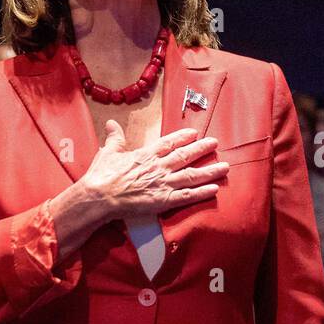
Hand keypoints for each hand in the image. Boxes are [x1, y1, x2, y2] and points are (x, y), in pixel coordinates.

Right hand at [79, 123, 228, 219]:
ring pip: (192, 175)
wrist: (99, 197)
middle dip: (202, 149)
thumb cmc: (101, 175)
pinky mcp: (164, 200)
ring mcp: (163, 183)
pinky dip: (201, 193)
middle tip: (215, 143)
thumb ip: (115, 138)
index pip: (169, 143)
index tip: (195, 133)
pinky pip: (187, 196)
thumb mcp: (108, 152)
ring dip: (210, 171)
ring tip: (225, 167)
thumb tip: (111, 123)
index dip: (183, 137)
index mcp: (146, 154)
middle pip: (185, 156)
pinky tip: (214, 189)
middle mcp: (159, 167)